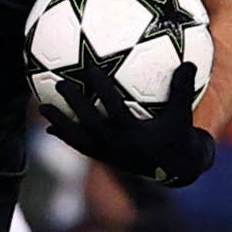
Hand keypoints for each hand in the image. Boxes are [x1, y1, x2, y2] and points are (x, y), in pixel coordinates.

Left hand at [43, 60, 214, 187]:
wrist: (175, 170)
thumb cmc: (179, 136)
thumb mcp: (183, 114)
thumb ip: (183, 89)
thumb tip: (189, 61)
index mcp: (135, 135)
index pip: (115, 110)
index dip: (103, 90)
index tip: (91, 69)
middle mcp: (118, 147)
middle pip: (91, 125)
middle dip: (75, 105)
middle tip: (61, 84)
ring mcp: (108, 155)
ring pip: (79, 140)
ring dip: (60, 123)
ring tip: (42, 107)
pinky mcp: (104, 159)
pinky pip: (81, 147)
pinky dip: (66, 136)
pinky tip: (51, 127)